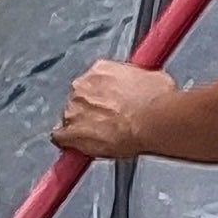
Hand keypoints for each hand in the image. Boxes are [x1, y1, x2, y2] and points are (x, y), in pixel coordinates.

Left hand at [51, 59, 179, 163]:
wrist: (153, 120)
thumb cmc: (157, 101)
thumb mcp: (152, 78)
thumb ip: (137, 82)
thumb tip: (143, 86)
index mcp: (100, 70)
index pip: (93, 80)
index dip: (102, 94)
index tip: (110, 101)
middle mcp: (82, 87)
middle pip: (79, 99)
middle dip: (92, 109)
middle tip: (111, 120)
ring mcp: (73, 110)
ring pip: (69, 118)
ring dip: (82, 126)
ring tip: (103, 136)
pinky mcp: (71, 133)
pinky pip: (60, 138)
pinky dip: (68, 143)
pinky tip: (79, 147)